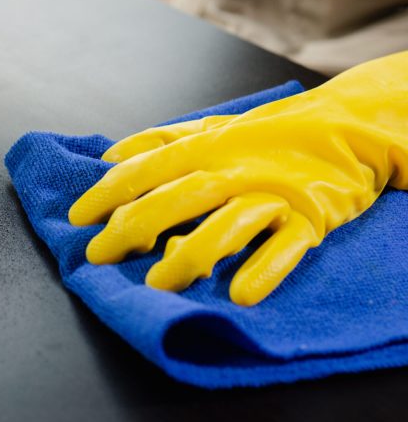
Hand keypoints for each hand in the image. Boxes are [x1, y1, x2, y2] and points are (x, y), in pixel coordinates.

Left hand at [69, 53, 407, 304]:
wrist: (344, 128)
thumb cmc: (265, 134)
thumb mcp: (210, 128)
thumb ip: (158, 141)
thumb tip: (109, 155)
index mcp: (205, 148)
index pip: (146, 169)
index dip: (108, 193)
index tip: (77, 218)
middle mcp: (233, 170)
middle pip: (177, 198)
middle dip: (133, 228)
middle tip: (99, 255)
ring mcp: (271, 195)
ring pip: (226, 224)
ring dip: (191, 254)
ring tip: (159, 283)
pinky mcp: (308, 219)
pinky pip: (285, 246)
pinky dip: (265, 269)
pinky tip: (240, 294)